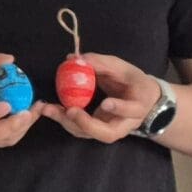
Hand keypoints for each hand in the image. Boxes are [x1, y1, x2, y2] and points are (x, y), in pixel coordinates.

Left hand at [43, 52, 163, 141]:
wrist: (142, 98)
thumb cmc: (133, 81)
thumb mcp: (122, 68)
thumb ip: (101, 63)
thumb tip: (73, 58)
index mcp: (139, 105)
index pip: (131, 110)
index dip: (119, 108)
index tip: (105, 103)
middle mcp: (125, 124)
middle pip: (107, 133)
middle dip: (86, 124)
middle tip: (69, 111)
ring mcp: (110, 130)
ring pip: (90, 134)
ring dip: (68, 122)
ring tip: (49, 109)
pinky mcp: (96, 130)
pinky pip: (80, 129)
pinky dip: (64, 120)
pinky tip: (50, 109)